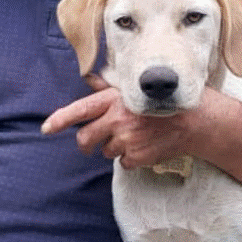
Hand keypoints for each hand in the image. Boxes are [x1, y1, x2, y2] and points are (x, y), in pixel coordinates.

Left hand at [42, 75, 195, 168]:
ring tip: (135, 136)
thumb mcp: (135, 89)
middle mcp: (118, 120)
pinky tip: (144, 146)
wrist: (195, 121)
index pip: (80, 110)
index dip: (60, 120)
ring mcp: (127, 140)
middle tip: (92, 144)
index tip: (46, 128)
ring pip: (106, 151)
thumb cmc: (163, 102)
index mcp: (115, 101)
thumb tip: (88, 78)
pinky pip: (124, 163)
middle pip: (85, 138)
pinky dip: (131, 158)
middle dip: (86, 143)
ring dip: (115, 147)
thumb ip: (108, 89)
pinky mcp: (138, 156)